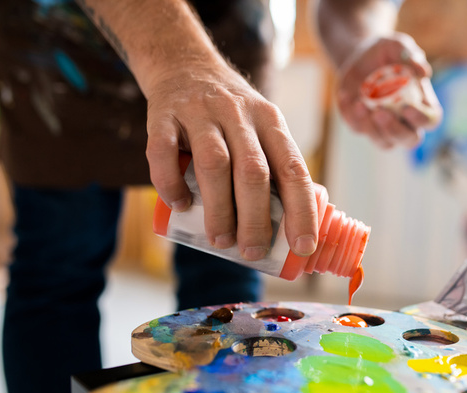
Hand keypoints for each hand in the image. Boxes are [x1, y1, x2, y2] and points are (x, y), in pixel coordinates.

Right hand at [145, 61, 317, 260]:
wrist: (185, 65)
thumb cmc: (232, 116)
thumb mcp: (262, 129)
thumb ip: (274, 169)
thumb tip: (288, 233)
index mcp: (271, 123)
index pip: (294, 170)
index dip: (301, 211)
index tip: (302, 247)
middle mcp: (240, 114)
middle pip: (254, 172)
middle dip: (255, 220)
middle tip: (252, 252)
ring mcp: (200, 113)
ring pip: (214, 165)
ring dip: (218, 209)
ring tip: (220, 241)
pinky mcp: (163, 115)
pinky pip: (164, 152)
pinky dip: (170, 183)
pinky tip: (179, 206)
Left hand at [336, 33, 441, 148]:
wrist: (359, 56)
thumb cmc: (386, 52)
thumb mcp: (398, 46)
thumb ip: (412, 55)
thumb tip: (424, 72)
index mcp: (422, 104)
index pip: (430, 120)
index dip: (421, 119)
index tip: (407, 107)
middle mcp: (406, 121)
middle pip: (410, 140)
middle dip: (395, 131)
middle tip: (380, 112)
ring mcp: (383, 127)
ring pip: (384, 143)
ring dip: (371, 128)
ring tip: (360, 103)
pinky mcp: (362, 125)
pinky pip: (358, 129)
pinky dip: (350, 114)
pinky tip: (345, 95)